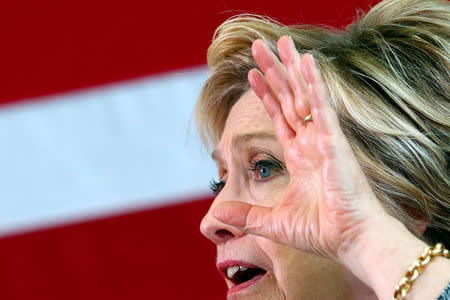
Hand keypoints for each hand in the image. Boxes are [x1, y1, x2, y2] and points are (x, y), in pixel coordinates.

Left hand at [213, 36, 389, 259]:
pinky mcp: (335, 142)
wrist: (349, 242)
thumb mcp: (272, 222)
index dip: (266, 94)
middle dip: (274, 71)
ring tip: (280, 41)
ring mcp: (324, 139)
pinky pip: (323, 107)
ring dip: (291, 68)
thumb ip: (245, 215)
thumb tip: (217, 214)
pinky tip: (307, 61)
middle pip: (289, 98)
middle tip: (260, 46)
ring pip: (304, 95)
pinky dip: (315, 84)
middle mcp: (311, 142)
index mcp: (300, 156)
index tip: (253, 74)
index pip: (279, 116)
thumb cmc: (319, 232)